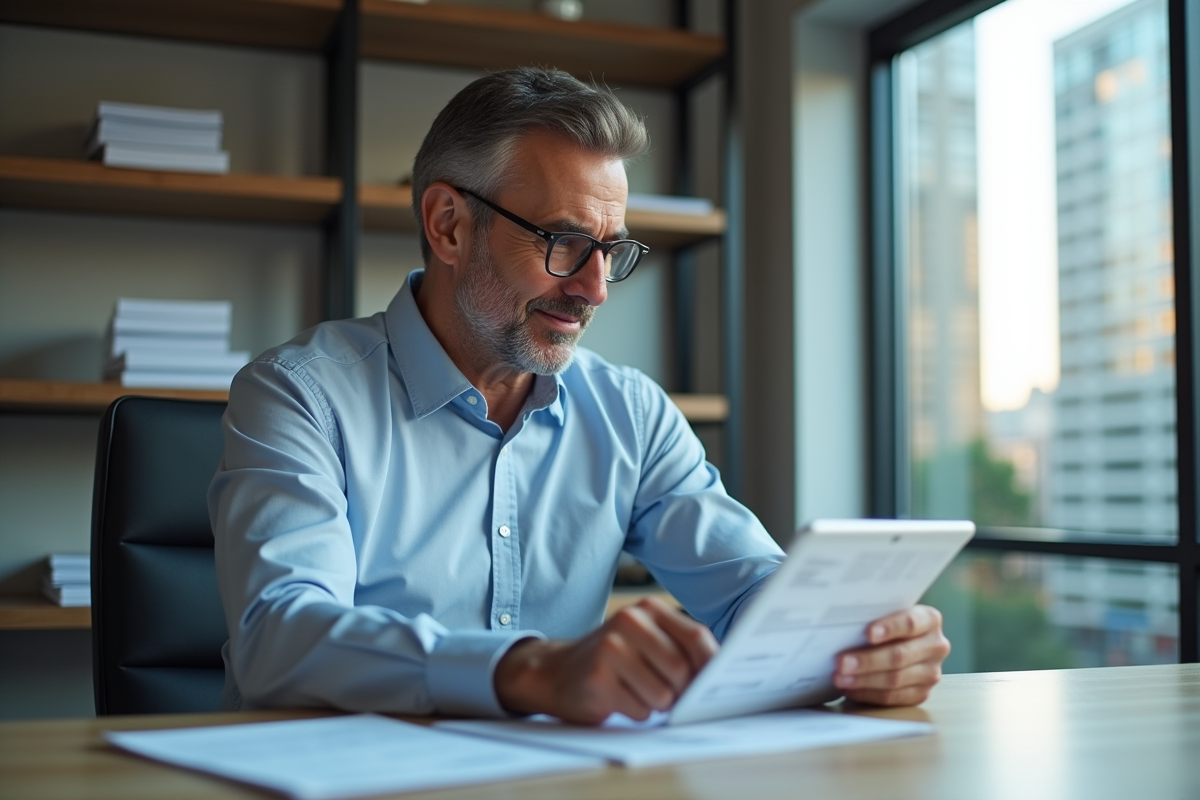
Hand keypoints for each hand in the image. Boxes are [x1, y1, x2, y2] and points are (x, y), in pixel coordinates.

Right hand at [493, 596, 717, 724]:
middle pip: (682, 669)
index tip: (714, 686)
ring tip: (637, 694)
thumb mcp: (647, 643)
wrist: (556, 672)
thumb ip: (681, 651)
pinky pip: (639, 710)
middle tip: (667, 697)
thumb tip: (721, 675)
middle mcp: (629, 621)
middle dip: (681, 693)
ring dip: (657, 706)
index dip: (711, 667)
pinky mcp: (597, 677)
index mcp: (648, 610)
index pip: (697, 638)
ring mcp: (611, 647)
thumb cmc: (614, 662)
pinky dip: (636, 713)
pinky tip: (619, 700)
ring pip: (662, 694)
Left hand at [833, 605, 949, 706]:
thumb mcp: (886, 614)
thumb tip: (845, 627)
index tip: (868, 634)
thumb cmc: (887, 625)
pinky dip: (868, 694)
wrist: (901, 641)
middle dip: (868, 660)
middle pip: (900, 655)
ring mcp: (931, 672)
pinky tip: (851, 689)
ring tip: (841, 678)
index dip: (890, 628)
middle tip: (841, 662)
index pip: (911, 623)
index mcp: (929, 619)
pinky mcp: (922, 693)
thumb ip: (874, 617)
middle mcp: (935, 646)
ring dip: (864, 680)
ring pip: (895, 679)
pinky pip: (893, 697)